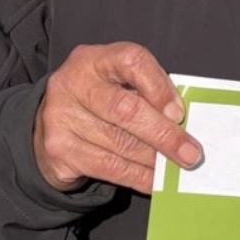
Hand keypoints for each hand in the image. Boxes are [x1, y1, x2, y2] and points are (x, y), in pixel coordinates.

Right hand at [33, 42, 202, 193]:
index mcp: (93, 59)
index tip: (179, 112)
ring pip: (120, 143)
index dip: (159, 86)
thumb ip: (144, 93)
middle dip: (163, 134)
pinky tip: (155, 180)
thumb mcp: (116, 83)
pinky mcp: (59, 149)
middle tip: (190, 152)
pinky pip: (109, 167)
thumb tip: (180, 122)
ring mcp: (61, 117)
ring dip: (154, 159)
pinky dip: (138, 176)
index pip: (131, 61)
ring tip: (177, 167)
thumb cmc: (97, 100)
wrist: (49, 126)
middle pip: (125, 109)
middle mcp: (72, 83)